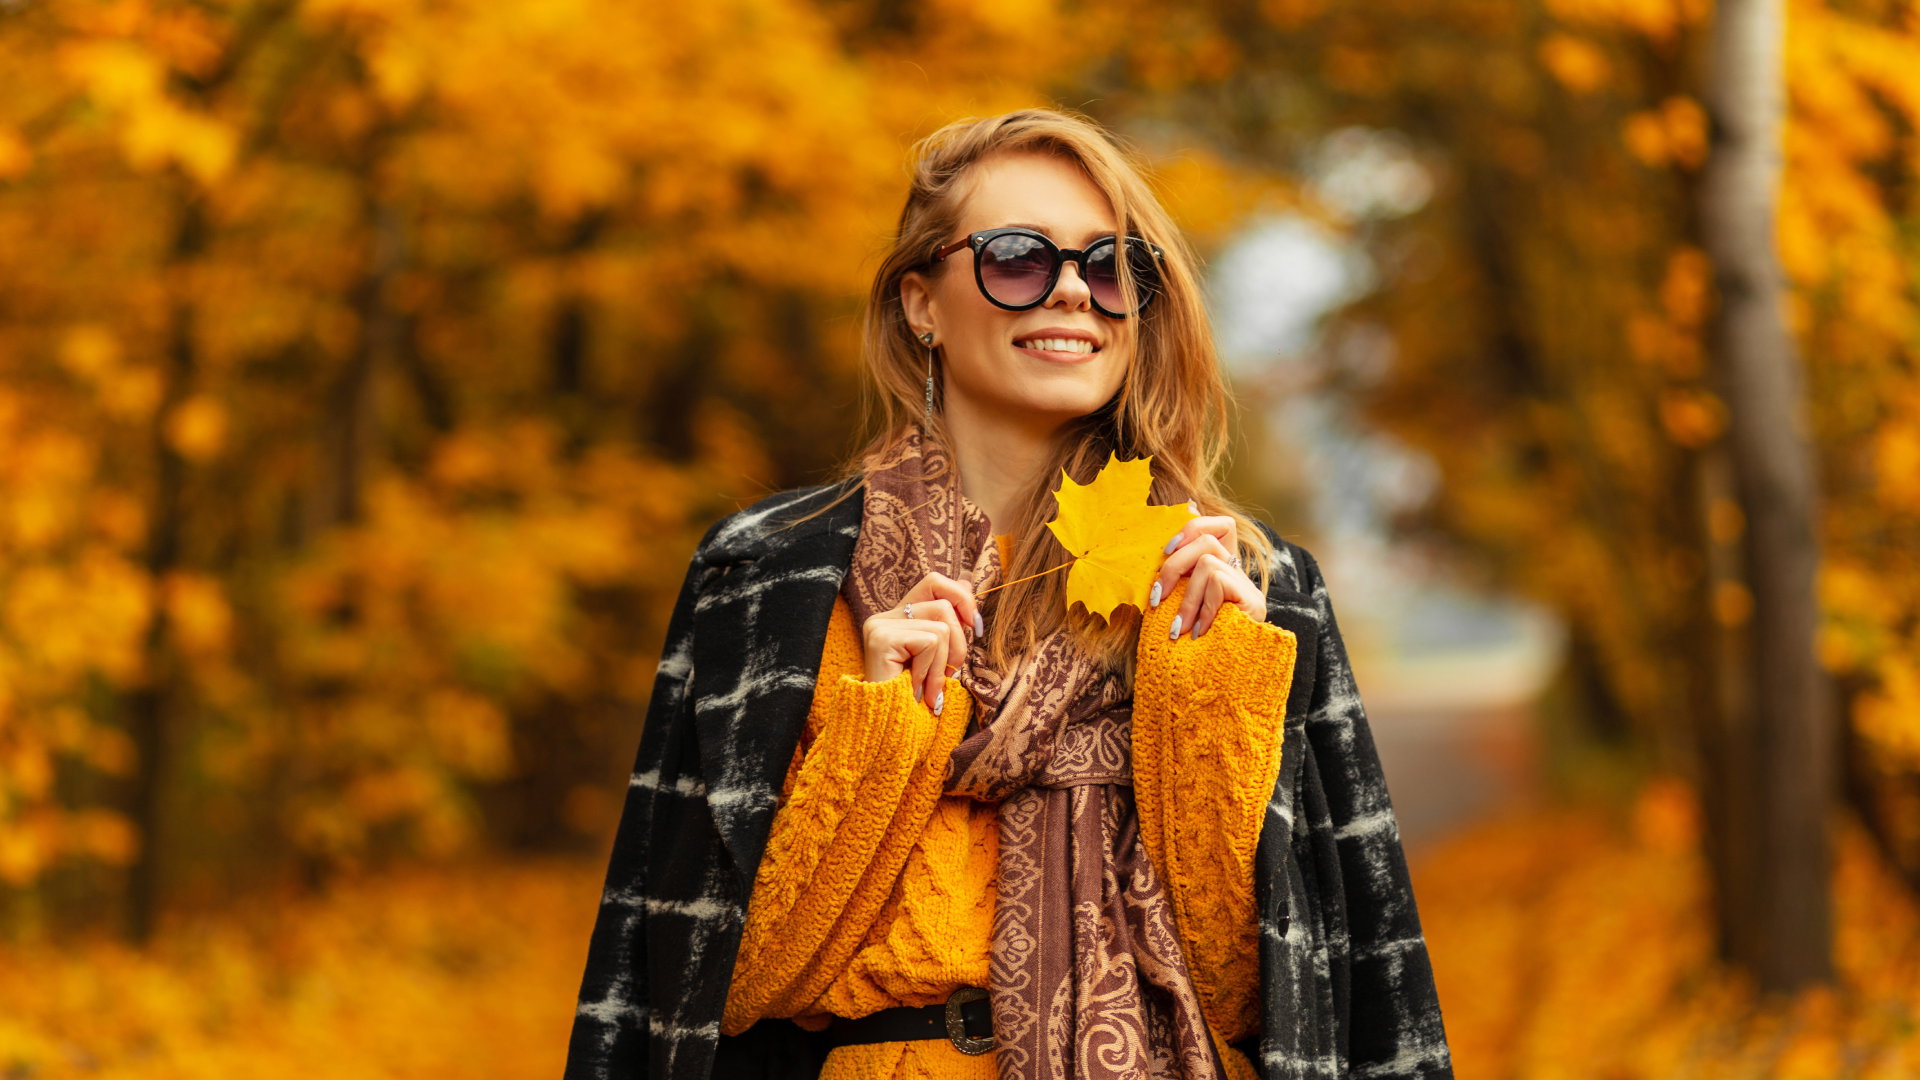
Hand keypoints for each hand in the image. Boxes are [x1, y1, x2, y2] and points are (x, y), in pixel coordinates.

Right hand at [861, 571, 984, 711]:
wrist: (888, 730)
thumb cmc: (915, 698)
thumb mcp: (939, 656)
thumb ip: (949, 621)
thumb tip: (968, 582)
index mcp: (896, 616)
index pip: (934, 582)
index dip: (960, 598)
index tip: (974, 627)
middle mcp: (884, 615)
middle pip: (942, 602)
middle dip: (959, 639)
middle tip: (953, 671)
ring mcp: (880, 625)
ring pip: (941, 626)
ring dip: (944, 664)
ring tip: (931, 688)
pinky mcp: (881, 638)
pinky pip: (930, 642)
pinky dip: (931, 670)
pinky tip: (916, 688)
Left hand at [1152, 506, 1265, 638]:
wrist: (1223, 684)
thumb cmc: (1194, 649)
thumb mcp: (1180, 609)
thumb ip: (1175, 582)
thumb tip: (1161, 548)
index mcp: (1221, 570)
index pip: (1220, 526)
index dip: (1192, 527)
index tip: (1165, 550)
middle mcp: (1238, 573)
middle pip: (1206, 539)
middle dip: (1173, 566)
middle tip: (1157, 599)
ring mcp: (1247, 586)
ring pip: (1208, 563)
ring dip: (1186, 598)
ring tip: (1178, 630)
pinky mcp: (1252, 600)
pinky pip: (1217, 583)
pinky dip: (1202, 609)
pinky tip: (1199, 633)